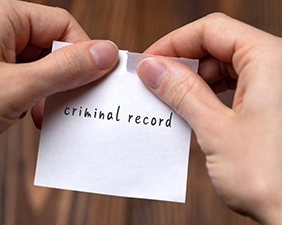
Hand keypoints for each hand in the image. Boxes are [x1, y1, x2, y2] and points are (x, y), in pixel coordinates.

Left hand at [0, 0, 117, 153]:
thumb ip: (66, 69)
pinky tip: (29, 115)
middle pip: (51, 45)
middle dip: (65, 77)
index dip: (84, 52)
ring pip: (40, 64)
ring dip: (49, 91)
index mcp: (1, 15)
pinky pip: (25, 77)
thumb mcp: (18, 88)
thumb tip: (106, 53)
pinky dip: (34, 96)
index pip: (62, 25)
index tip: (97, 79)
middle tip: (71, 102)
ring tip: (43, 113)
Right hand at [137, 13, 281, 223]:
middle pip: (219, 46)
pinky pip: (234, 86)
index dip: (175, 42)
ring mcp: (276, 85)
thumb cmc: (274, 180)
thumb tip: (152, 69)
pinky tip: (192, 109)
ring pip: (225, 67)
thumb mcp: (216, 130)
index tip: (150, 61)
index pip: (212, 30)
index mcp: (270, 60)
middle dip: (182, 63)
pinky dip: (210, 94)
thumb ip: (182, 93)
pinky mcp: (271, 104)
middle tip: (154, 83)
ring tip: (169, 99)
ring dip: (194, 81)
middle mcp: (277, 66)